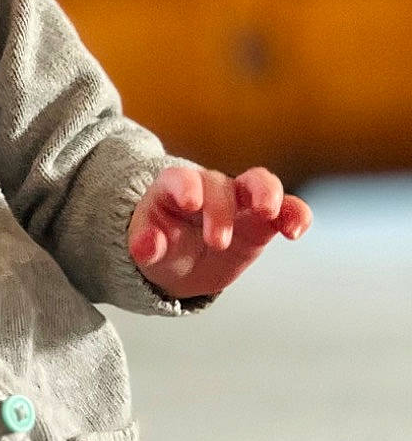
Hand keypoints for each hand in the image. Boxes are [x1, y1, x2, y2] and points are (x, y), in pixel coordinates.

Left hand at [128, 163, 310, 300]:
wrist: (183, 261)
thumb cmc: (162, 245)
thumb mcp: (147, 250)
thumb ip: (145, 246)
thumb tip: (145, 247)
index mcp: (174, 190)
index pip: (180, 179)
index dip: (186, 186)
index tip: (191, 204)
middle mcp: (210, 188)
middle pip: (219, 184)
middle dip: (220, 210)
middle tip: (216, 242)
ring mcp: (240, 201)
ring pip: (259, 182)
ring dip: (266, 193)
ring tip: (267, 213)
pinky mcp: (264, 219)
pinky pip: (286, 209)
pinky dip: (295, 214)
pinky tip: (295, 231)